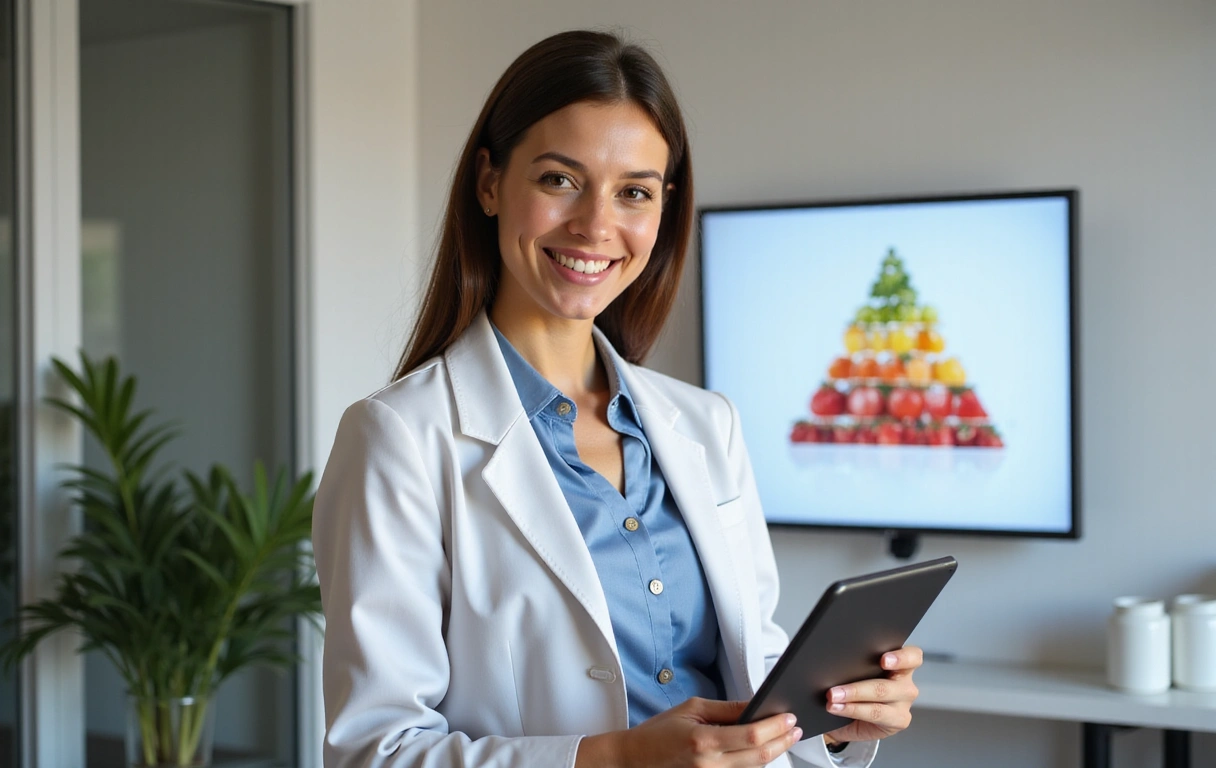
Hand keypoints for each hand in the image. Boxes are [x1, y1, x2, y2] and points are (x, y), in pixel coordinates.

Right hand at [576, 697, 801, 767]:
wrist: (635, 759)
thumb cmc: (659, 732)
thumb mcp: (692, 709)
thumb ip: (727, 709)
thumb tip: (755, 704)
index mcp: (704, 741)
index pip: (752, 735)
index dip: (776, 727)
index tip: (789, 717)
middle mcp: (710, 765)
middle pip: (759, 756)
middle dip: (782, 741)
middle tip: (795, 728)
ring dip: (773, 752)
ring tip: (784, 737)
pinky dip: (755, 762)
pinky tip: (762, 750)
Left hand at [822, 645, 921, 745]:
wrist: (853, 717)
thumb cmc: (858, 689)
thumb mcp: (859, 671)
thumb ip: (856, 663)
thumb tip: (833, 659)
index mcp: (901, 664)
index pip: (912, 657)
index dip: (901, 657)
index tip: (884, 660)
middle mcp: (905, 683)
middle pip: (887, 684)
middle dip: (857, 688)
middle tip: (834, 691)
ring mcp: (904, 703)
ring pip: (881, 698)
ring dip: (853, 699)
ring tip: (834, 700)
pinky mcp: (900, 720)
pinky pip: (876, 714)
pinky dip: (853, 711)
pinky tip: (839, 709)